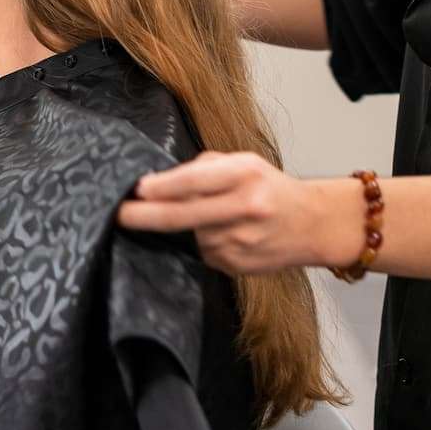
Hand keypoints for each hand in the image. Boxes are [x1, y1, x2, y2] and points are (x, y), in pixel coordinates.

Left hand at [116, 152, 363, 275]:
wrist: (312, 224)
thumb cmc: (272, 188)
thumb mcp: (245, 163)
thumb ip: (205, 168)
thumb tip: (160, 180)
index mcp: (245, 175)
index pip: (194, 181)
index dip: (162, 186)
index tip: (137, 188)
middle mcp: (244, 208)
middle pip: (182, 216)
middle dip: (145, 216)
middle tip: (118, 214)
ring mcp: (240, 242)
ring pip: (190, 236)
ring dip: (176, 230)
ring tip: (184, 219)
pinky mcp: (237, 266)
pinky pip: (203, 254)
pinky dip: (198, 243)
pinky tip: (212, 235)